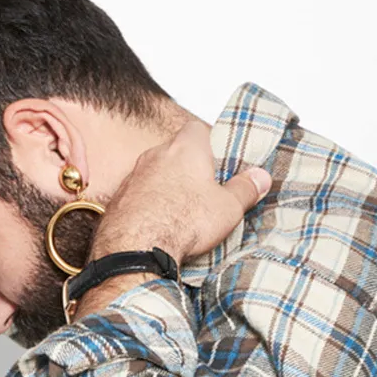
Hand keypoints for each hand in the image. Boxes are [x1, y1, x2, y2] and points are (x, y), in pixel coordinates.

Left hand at [88, 119, 270, 265]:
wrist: (134, 247)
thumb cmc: (181, 221)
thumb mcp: (228, 206)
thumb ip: (245, 188)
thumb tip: (259, 177)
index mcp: (184, 148)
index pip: (197, 129)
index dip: (211, 142)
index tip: (222, 160)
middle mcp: (154, 155)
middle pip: (175, 151)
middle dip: (191, 167)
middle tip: (208, 190)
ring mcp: (132, 176)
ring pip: (155, 173)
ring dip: (169, 186)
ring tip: (185, 210)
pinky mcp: (118, 198)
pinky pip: (139, 194)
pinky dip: (150, 203)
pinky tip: (160, 222)